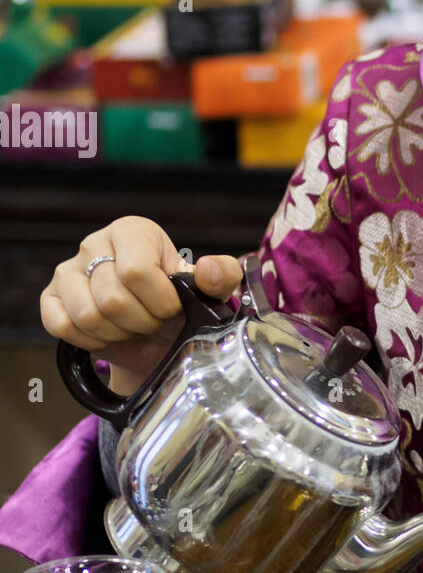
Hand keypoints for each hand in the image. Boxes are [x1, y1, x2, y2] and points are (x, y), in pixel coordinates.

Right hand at [41, 217, 242, 396]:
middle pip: (113, 298)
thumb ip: (222, 276)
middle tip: (152, 322)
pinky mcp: (51, 298)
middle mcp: (95, 243)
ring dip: (118, 333)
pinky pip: (63, 326)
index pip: (136, 270)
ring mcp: (68, 270)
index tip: (172, 308)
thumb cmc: (180, 306)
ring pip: (88, 315)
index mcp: (133, 231)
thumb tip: (208, 270)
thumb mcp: (210, 291)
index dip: (160, 301)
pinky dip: (91, 340)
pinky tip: (109, 334)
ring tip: (132, 327)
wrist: (155, 338)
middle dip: (141, 322)